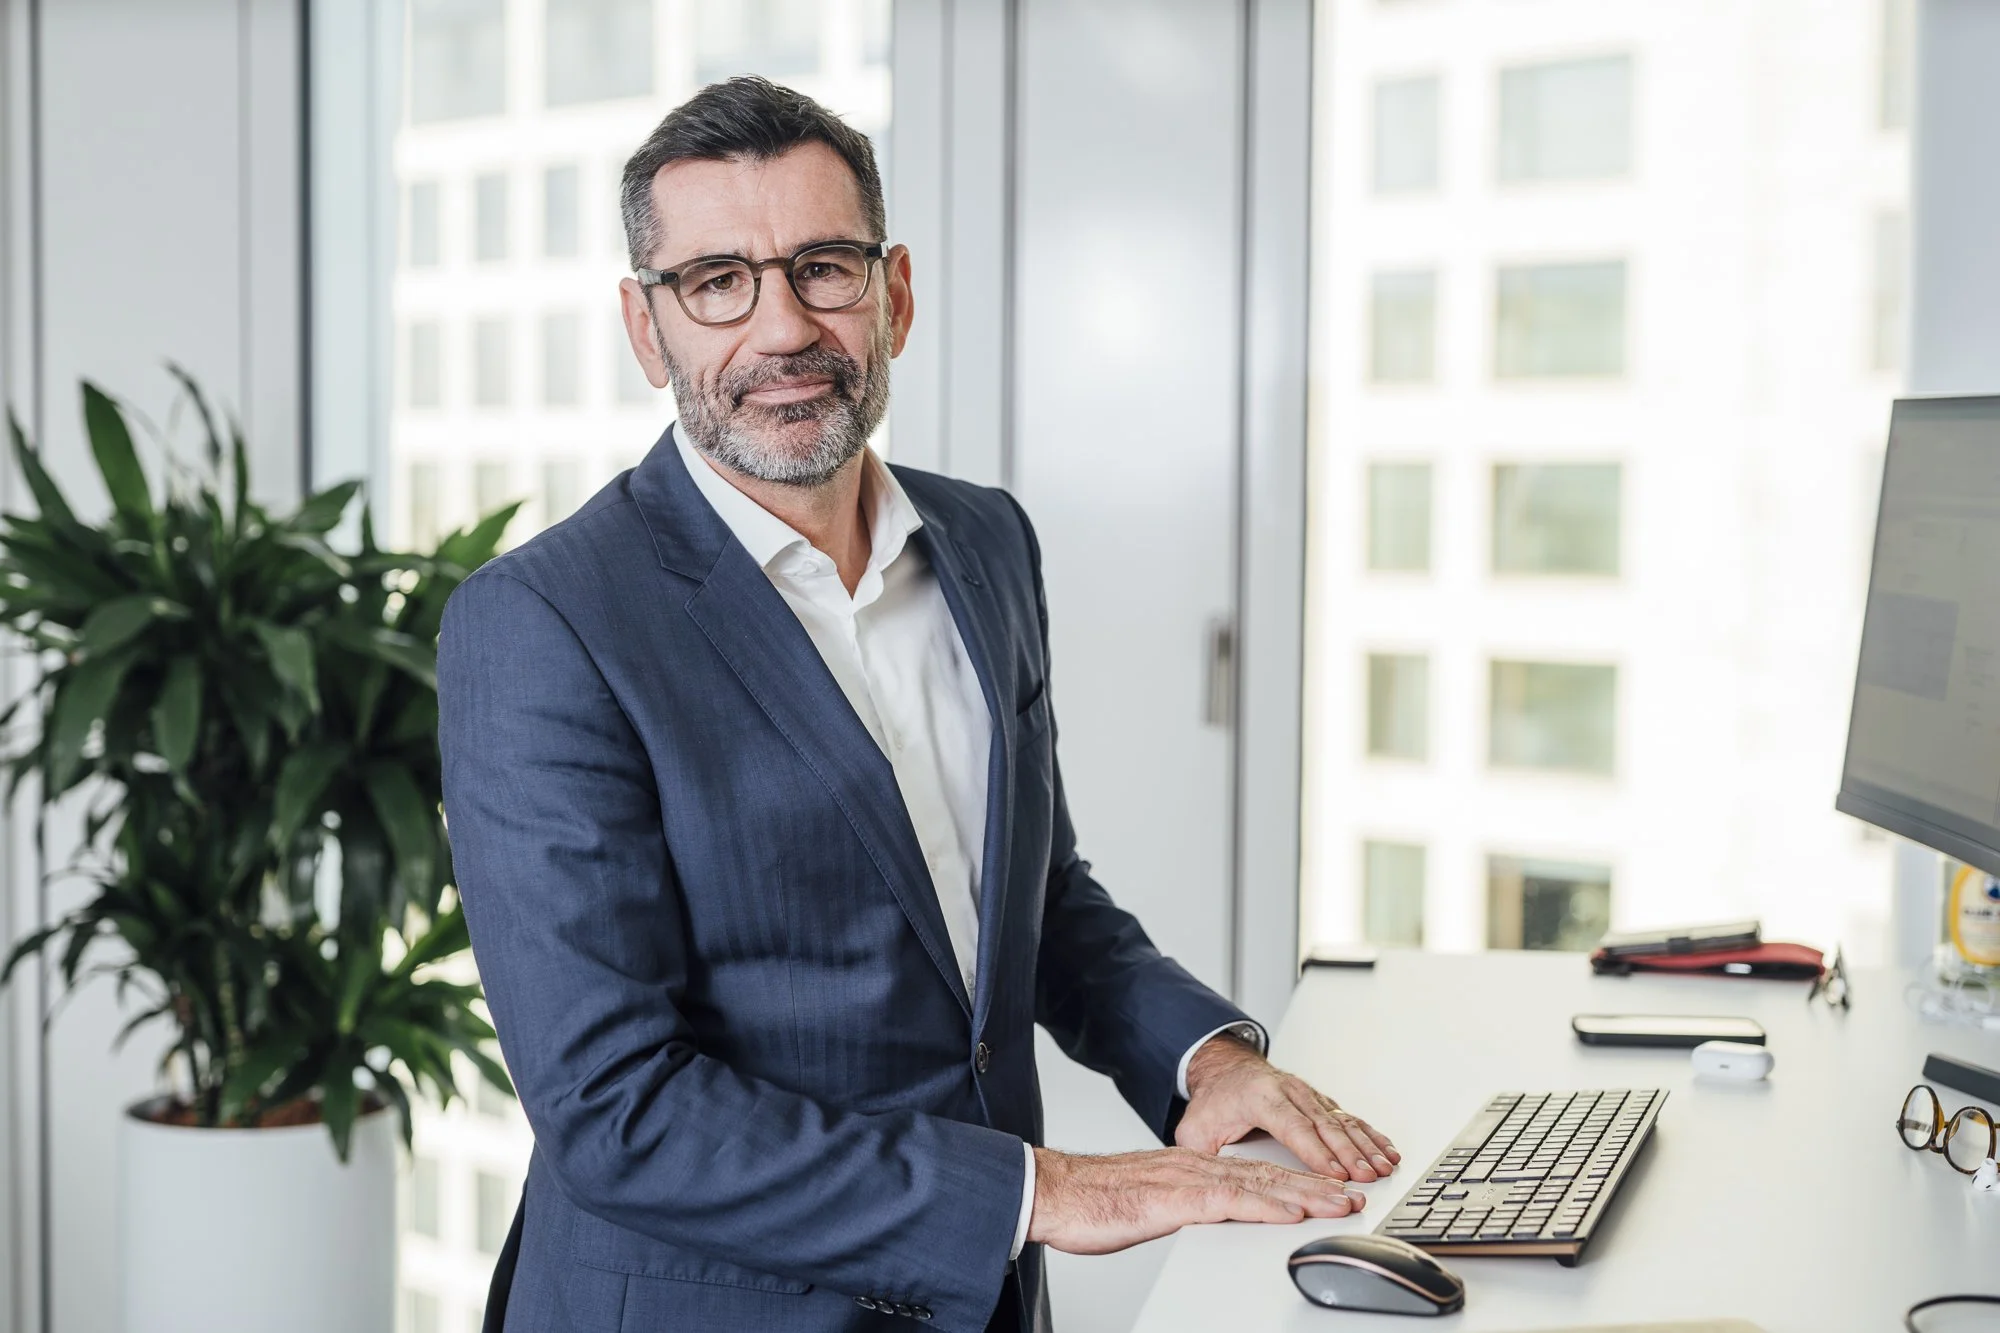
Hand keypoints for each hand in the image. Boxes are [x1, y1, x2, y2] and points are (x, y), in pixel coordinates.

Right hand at [1025, 1145, 1366, 1254]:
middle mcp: (1195, 1168)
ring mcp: (1187, 1180)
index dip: (1297, 1182)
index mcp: (1190, 1169)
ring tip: (1339, 1203)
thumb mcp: (1148, 1204)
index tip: (1329, 1192)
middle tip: (1354, 1195)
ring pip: (1258, 1184)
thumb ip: (1181, 1205)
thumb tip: (1204, 1216)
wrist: (1053, 1192)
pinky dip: (1266, 1206)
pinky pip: (1230, 1202)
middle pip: (1268, 1175)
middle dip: (1315, 1185)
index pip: (1255, 1174)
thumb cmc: (1092, 1202)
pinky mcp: (1175, 1199)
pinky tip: (1291, 1214)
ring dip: (1304, 1194)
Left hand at [1176, 1033, 1399, 1183]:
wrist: (1225, 1069)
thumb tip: (1207, 1186)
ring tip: (1384, 1166)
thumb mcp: (1196, 1128)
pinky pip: (1349, 1118)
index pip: (1292, 1126)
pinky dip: (1370, 1135)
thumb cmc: (1214, 1102)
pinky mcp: (1320, 1102)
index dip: (1316, 1151)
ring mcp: (1308, 1095)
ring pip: (1342, 1121)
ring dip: (1365, 1145)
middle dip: (1349, 1153)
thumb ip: (1203, 1154)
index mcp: (1260, 1097)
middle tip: (1367, 1176)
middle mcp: (1289, 1092)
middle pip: (1325, 1125)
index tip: (1335, 1173)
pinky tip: (1386, 1151)